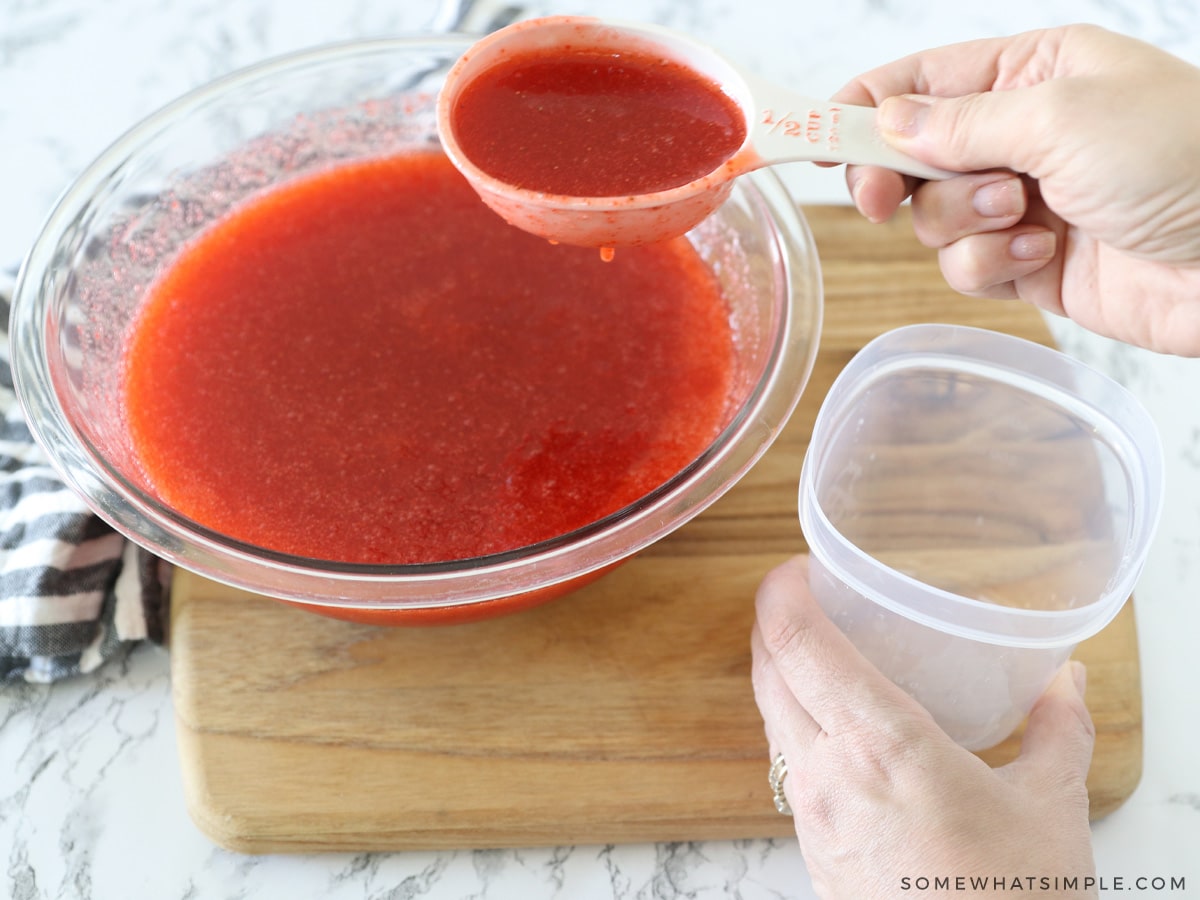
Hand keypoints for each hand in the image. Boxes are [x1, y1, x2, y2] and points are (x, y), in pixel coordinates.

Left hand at [750, 556, 1096, 899]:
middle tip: (805, 597)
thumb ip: (1058, 729)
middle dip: (774, 622)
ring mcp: (811, 814)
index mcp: (880, 744)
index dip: (781, 592)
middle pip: (766, 671)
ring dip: (780, 673)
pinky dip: (795, 724)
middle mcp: (827, 772)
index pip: (794, 643)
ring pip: (770, 717)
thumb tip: (1066, 681)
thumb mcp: (1051, 806)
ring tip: (820, 653)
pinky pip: (785, 763)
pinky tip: (835, 727)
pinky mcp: (811, 849)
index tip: (797, 568)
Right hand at [833, 25, 1199, 355]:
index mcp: (1030, 72)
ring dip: (963, 221)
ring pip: (932, 218)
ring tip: (1023, 215)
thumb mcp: (1060, 114)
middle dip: (897, 177)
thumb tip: (885, 123)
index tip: (812, 140)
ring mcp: (1022, 202)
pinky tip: (1039, 255)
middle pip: (909, 156)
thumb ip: (958, 122)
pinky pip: (965, 268)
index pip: (918, 82)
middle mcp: (1020, 134)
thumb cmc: (1183, 158)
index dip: (859, 109)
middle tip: (884, 198)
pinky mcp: (1028, 264)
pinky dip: (988, 265)